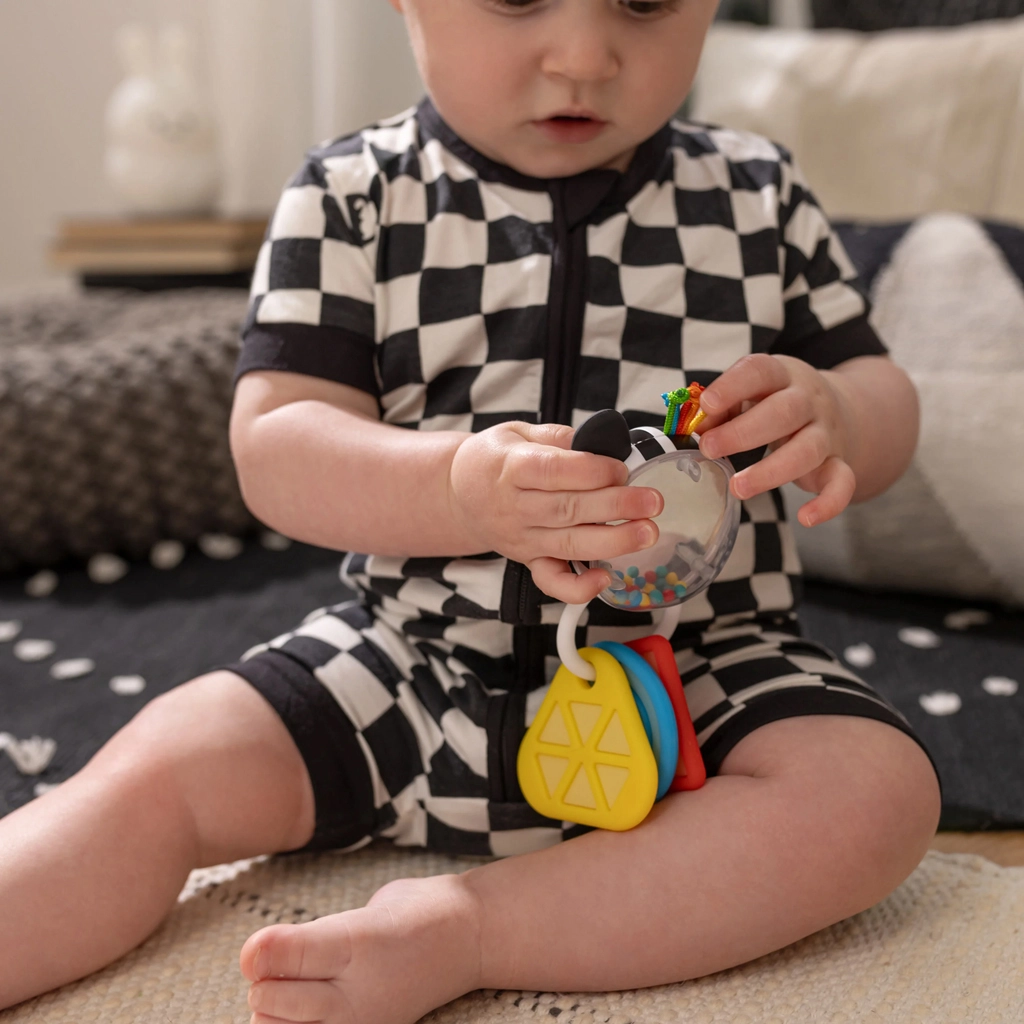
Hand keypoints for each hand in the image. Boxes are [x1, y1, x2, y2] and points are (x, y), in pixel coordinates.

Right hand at [447, 421, 662, 603]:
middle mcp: (515, 507)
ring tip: (647, 532)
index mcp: (511, 467)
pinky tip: (606, 577)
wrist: (459, 493)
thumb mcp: (517, 432)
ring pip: (570, 544)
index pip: (555, 471)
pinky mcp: (528, 560)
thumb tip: (600, 442)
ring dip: (614, 541)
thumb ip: (558, 437)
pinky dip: (578, 587)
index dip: (593, 471)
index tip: (622, 468)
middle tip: (652, 501)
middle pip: (569, 509)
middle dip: (616, 506)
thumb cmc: (495, 459)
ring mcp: (522, 538)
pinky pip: (552, 582)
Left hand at [696, 354, 853, 526]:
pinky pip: (842, 483)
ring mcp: (826, 432)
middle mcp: (809, 400)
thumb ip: (722, 407)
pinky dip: (829, 503)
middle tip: (709, 448)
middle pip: (784, 412)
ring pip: (808, 450)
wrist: (839, 410)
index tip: (707, 404)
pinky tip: (806, 518)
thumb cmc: (775, 402)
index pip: (759, 371)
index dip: (733, 386)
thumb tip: (698, 424)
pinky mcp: (839, 463)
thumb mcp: (751, 394)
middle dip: (743, 432)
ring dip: (771, 471)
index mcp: (781, 375)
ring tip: (737, 488)